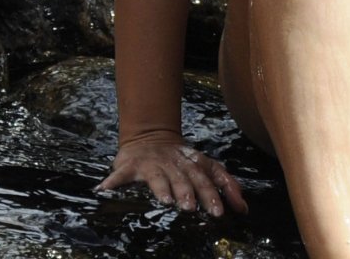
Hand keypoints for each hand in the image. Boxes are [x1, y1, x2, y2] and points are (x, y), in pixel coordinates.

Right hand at [98, 133, 246, 216]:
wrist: (150, 138)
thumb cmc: (180, 160)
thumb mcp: (204, 168)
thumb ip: (225, 185)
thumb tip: (244, 208)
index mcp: (195, 163)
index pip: (209, 177)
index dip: (215, 193)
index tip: (221, 211)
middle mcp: (176, 162)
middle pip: (186, 178)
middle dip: (191, 193)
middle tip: (192, 208)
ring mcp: (153, 163)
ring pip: (160, 176)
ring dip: (163, 188)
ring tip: (166, 201)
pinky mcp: (131, 165)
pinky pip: (122, 174)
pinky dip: (114, 181)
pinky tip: (105, 191)